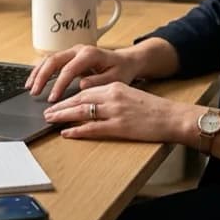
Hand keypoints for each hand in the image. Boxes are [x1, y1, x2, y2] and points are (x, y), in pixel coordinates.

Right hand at [24, 44, 140, 101]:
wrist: (125, 61)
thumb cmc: (121, 70)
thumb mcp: (115, 79)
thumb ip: (98, 82)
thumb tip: (82, 85)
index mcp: (90, 54)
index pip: (68, 69)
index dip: (58, 85)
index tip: (52, 99)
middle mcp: (79, 49)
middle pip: (54, 60)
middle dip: (42, 77)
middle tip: (34, 93)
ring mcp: (72, 51)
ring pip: (49, 59)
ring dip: (38, 72)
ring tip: (29, 87)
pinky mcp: (69, 56)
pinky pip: (51, 61)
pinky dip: (41, 69)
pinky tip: (34, 79)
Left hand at [42, 81, 194, 142]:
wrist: (172, 117)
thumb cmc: (154, 109)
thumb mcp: (130, 95)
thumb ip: (112, 97)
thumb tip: (93, 104)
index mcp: (115, 86)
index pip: (85, 90)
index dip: (68, 96)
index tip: (57, 102)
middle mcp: (113, 96)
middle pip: (79, 99)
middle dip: (61, 105)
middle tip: (47, 111)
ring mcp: (115, 111)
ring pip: (82, 111)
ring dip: (63, 116)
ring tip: (51, 120)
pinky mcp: (119, 127)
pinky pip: (92, 128)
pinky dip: (77, 130)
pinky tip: (67, 132)